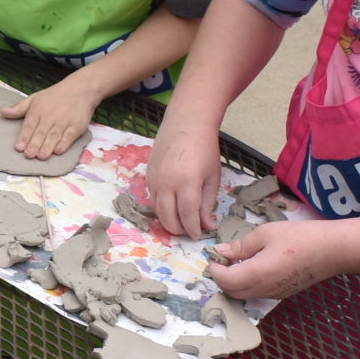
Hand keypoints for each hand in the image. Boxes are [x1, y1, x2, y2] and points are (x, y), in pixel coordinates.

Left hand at [3, 78, 97, 160]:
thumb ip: (19, 108)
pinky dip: (65, 143)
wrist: (80, 88)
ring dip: (48, 146)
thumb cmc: (54, 96)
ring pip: (54, 135)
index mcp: (38, 110)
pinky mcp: (77, 125)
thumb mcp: (34, 98)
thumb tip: (2, 111)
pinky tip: (59, 150)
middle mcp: (50, 116)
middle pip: (41, 132)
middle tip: (29, 155)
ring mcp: (64, 121)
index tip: (19, 147)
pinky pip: (70, 135)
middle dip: (35, 144)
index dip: (24, 136)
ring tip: (41, 156)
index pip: (29, 125)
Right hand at [148, 118, 223, 235]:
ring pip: (157, 209)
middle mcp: (167, 183)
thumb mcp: (212, 177)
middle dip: (178, 229)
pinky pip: (152, 197)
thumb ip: (207, 203)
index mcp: (187, 182)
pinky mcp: (148, 174)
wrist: (187, 123)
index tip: (198, 235)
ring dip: (167, 220)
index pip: (187, 215)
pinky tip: (171, 207)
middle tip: (189, 231)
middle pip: (168, 216)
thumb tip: (207, 225)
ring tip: (180, 222)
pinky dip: (160, 207)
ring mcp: (154, 178)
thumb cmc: (205, 148)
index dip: (192, 228)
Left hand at [209, 220, 334, 300]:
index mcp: (256, 274)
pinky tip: (254, 266)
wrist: (333, 250)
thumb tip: (222, 252)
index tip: (214, 255)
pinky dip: (247, 284)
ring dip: (234, 282)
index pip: (224, 280)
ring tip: (238, 261)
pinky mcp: (282, 294)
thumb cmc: (300, 237)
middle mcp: (263, 289)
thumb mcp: (266, 233)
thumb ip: (241, 246)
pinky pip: (257, 294)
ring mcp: (273, 294)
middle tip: (223, 259)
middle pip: (231, 292)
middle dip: (221, 277)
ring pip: (243, 295)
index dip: (215, 269)